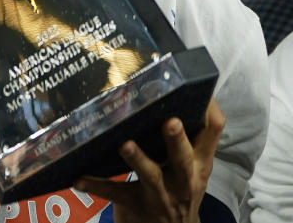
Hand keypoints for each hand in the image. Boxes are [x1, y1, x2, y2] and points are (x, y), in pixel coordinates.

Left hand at [74, 98, 224, 222]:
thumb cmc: (180, 189)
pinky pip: (115, 193)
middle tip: (171, 122)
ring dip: (138, 159)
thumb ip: (185, 139)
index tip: (195, 87)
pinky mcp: (136, 205)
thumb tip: (162, 92)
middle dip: (177, 139)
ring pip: (151, 175)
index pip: (213, 131)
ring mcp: (161, 194)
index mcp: (199, 162)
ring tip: (126, 144)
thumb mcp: (192, 166)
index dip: (209, 108)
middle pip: (184, 156)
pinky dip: (96, 185)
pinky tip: (79, 179)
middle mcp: (184, 177)